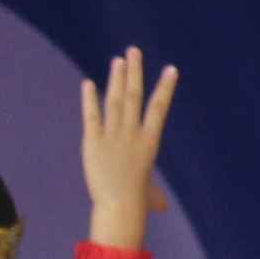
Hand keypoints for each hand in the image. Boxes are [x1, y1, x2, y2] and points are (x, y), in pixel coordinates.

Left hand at [77, 48, 178, 252]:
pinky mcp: (92, 141)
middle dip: (135, 72)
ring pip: (115, 101)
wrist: (118, 205)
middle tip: (133, 51)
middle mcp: (132, 133)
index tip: (171, 69)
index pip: (159, 108)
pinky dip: (89, 99)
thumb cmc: (137, 202)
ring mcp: (112, 135)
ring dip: (117, 79)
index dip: (165, 87)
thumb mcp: (150, 196)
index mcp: (149, 142)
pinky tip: (89, 83)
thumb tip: (162, 207)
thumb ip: (154, 195)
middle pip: (134, 96)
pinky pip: (91, 116)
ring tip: (118, 60)